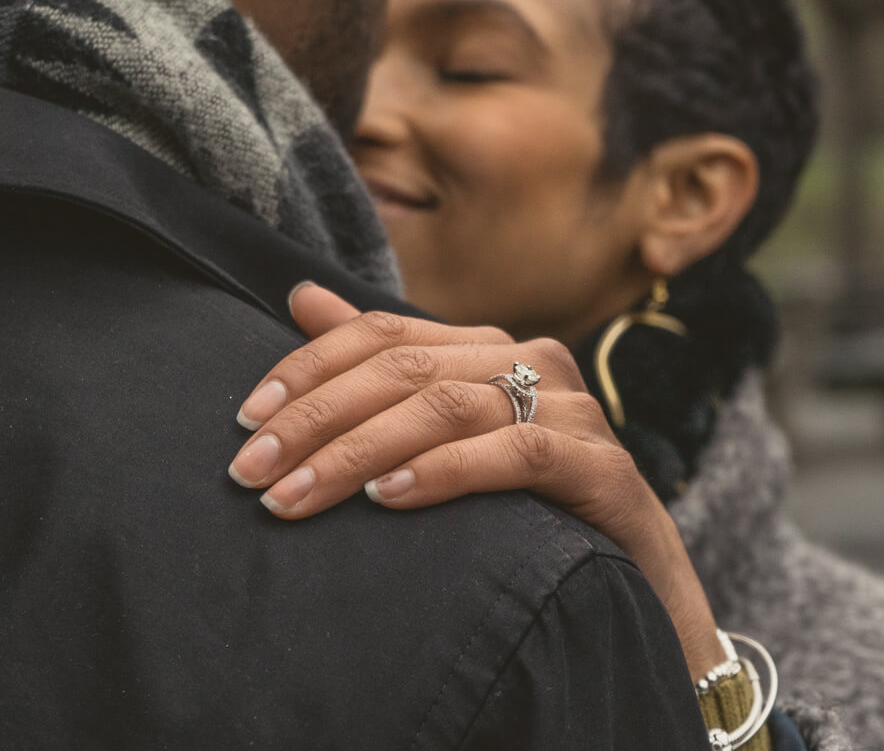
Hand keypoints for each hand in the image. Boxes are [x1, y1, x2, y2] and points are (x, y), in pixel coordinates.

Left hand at [228, 283, 724, 678]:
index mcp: (488, 348)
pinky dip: (445, 471)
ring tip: (296, 497)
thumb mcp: (447, 438)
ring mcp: (573, 411)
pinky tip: (389, 499)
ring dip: (359, 452)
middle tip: (252, 471)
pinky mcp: (603, 467)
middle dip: (317, 419)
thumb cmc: (529, 513)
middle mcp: (532, 363)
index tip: (246, 420)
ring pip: (448, 407)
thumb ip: (381, 368)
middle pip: (405, 369)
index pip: (382, 334)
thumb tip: (301, 296)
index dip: (308, 369)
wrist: (637, 588)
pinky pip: (516, 454)